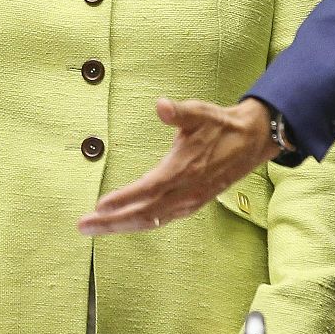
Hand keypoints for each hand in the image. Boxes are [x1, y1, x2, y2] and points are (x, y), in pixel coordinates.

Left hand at [77, 97, 277, 234]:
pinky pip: (160, 220)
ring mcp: (189, 202)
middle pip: (143, 214)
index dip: (123, 199)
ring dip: (121, 226)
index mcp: (183, 170)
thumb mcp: (200, 112)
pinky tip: (123, 224)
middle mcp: (185, 192)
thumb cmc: (221, 125)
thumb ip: (179, 112)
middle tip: (83, 225)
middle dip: (112, 222)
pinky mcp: (192, 204)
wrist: (251, 141)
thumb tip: (161, 106)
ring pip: (150, 221)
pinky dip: (139, 224)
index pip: (147, 189)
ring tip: (94, 228)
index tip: (99, 205)